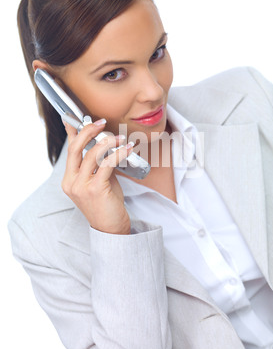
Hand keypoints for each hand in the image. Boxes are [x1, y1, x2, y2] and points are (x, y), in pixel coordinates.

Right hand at [61, 120, 133, 234]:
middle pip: (75, 148)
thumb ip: (97, 166)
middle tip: (101, 123)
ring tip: (120, 138)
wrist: (111, 229)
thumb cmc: (107, 205)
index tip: (77, 119)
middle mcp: (71, 182)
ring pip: (91, 154)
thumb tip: (105, 146)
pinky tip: (127, 148)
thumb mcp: (99, 182)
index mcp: (69, 180)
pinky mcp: (95, 189)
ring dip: (107, 142)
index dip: (73, 132)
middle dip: (88, 131)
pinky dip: (118, 153)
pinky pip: (106, 164)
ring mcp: (81, 187)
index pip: (70, 151)